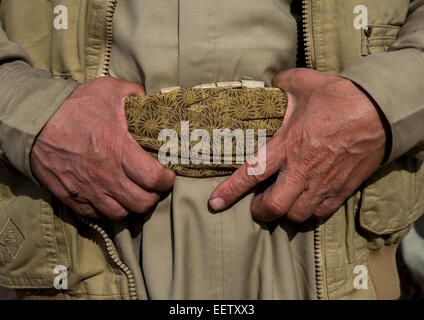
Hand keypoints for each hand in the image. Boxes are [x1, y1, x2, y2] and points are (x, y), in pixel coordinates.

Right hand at [30, 77, 174, 219]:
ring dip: (132, 207)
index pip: (154, 178)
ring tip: (134, 194)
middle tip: (153, 187)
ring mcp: (89, 189)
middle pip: (141, 203)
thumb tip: (151, 99)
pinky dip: (109, 211)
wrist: (34, 123)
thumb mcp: (107, 90)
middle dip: (153, 197)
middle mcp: (106, 175)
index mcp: (118, 149)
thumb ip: (134, 94)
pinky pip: (97, 215)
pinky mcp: (73, 197)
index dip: (167, 181)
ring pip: (121, 214)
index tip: (168, 175)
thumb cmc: (73, 106)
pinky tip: (112, 198)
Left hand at [209, 68, 386, 222]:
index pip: (252, 173)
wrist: (380, 112)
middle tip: (258, 205)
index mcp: (287, 146)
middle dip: (260, 211)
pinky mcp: (340, 191)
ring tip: (284, 203)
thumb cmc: (340, 98)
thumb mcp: (306, 84)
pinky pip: (319, 214)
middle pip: (273, 207)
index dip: (230, 191)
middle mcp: (302, 170)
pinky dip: (309, 213)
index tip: (215, 203)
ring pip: (296, 216)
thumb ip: (283, 83)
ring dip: (285, 213)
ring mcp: (322, 184)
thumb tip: (271, 81)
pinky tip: (306, 202)